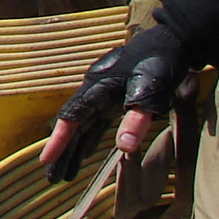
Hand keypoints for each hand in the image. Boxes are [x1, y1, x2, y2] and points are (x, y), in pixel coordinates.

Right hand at [42, 0, 218, 178]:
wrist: (172, 41)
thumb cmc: (160, 64)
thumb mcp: (151, 92)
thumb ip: (137, 119)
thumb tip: (124, 148)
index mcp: (98, 88)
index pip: (72, 118)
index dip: (59, 141)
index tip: (45, 161)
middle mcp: (95, 91)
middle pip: (74, 125)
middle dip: (63, 151)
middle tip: (51, 177)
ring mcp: (103, 94)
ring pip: (84, 125)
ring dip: (74, 148)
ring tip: (64, 173)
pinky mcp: (114, 96)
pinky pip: (96, 122)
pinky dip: (89, 138)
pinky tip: (84, 153)